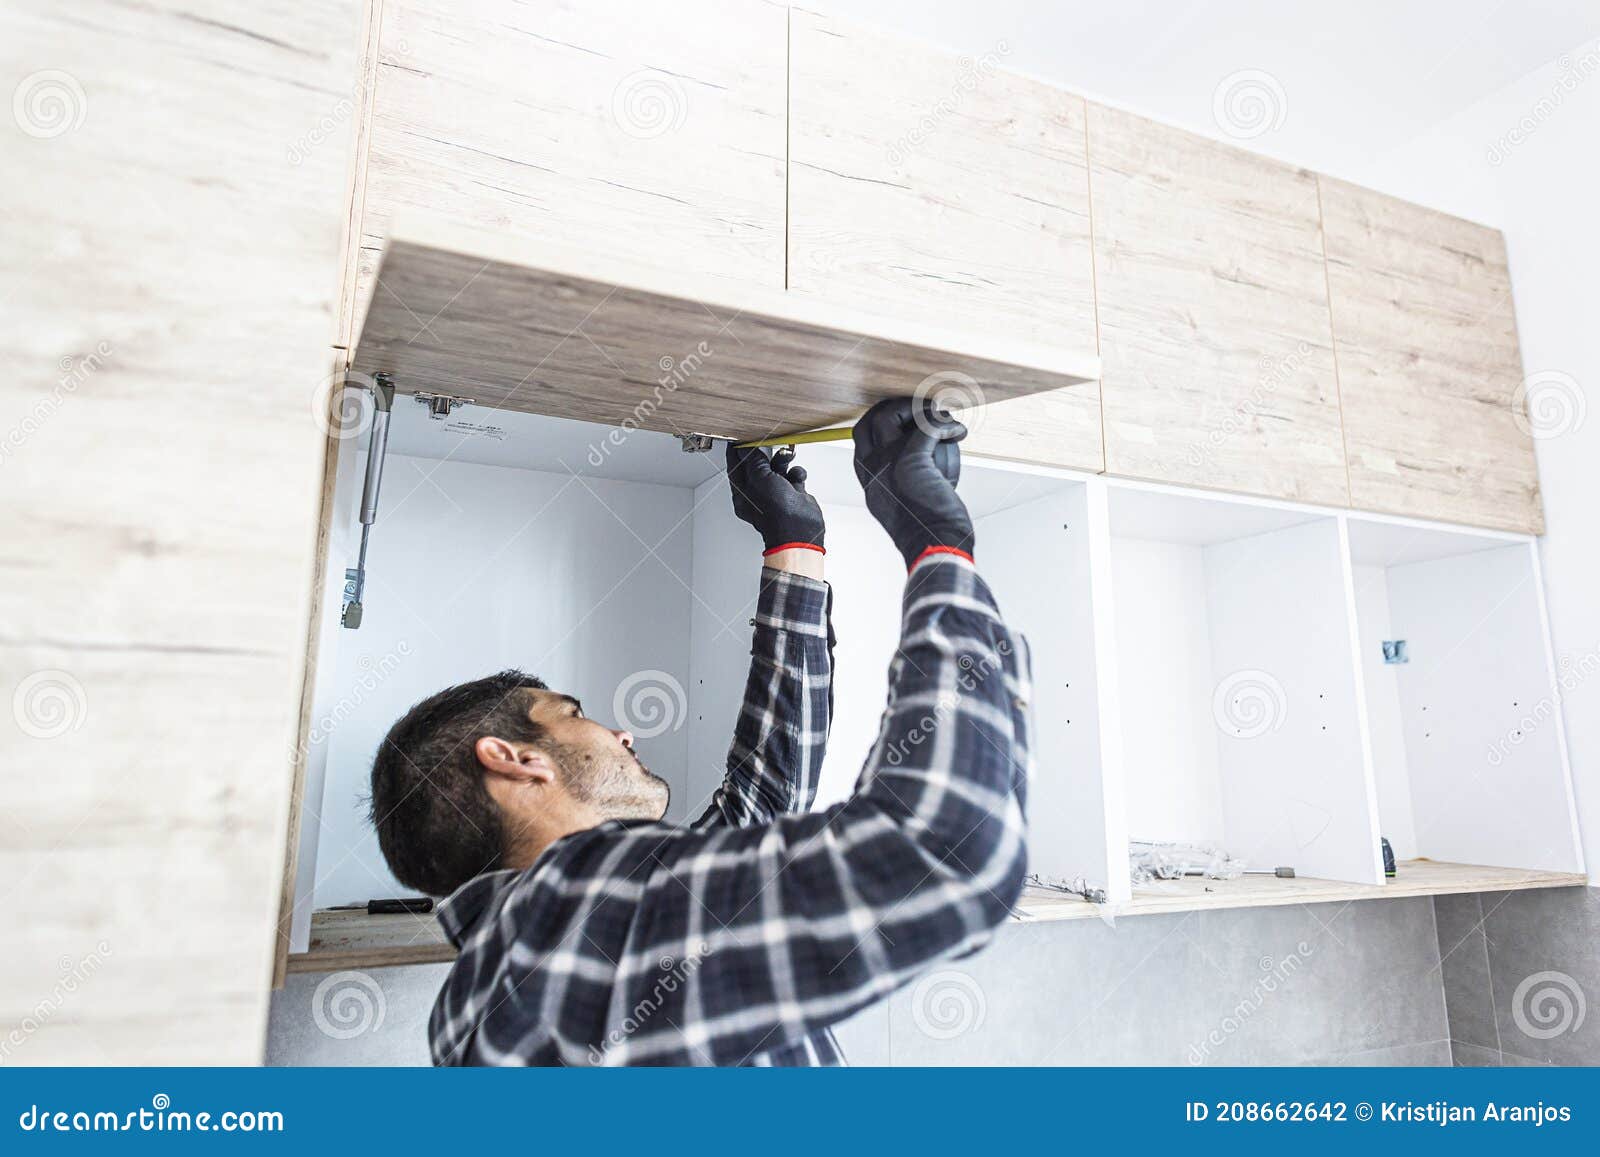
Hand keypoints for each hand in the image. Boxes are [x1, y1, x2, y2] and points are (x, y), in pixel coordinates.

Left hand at [726, 444, 824, 553]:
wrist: (801, 529)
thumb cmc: (777, 513)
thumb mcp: (760, 479)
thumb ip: (753, 462)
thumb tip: (746, 449)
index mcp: (743, 493)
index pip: (735, 468)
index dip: (737, 452)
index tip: (739, 438)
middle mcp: (758, 494)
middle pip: (757, 466)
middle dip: (765, 454)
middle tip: (769, 442)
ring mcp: (776, 494)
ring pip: (777, 469)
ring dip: (783, 461)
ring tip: (787, 457)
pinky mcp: (792, 494)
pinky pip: (792, 476)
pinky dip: (796, 473)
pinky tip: (797, 477)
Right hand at [852, 398, 972, 567]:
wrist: (935, 547)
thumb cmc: (929, 530)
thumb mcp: (906, 503)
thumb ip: (905, 479)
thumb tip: (925, 456)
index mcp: (869, 480)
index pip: (863, 437)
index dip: (884, 420)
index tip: (908, 420)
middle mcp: (872, 470)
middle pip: (871, 420)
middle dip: (896, 407)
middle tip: (923, 410)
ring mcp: (887, 464)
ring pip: (890, 415)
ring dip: (919, 409)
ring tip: (943, 417)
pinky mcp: (910, 462)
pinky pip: (927, 427)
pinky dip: (945, 424)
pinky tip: (959, 431)